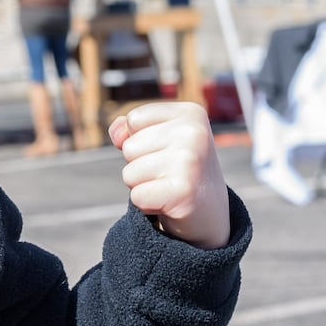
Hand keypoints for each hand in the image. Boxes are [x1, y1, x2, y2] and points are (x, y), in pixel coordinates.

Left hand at [109, 101, 230, 248]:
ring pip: (129, 173)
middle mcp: (194, 133)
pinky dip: (146, 204)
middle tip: (169, 174)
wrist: (209, 211)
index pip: (133, 119)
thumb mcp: (158, 138)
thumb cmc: (177, 169)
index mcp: (191, 113)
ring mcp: (189, 161)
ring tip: (168, 186)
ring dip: (143, 185)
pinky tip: (169, 203)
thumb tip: (117, 135)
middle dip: (140, 164)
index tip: (167, 151)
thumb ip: (129, 128)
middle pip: (129, 147)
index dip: (140, 140)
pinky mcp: (182, 191)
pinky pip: (136, 196)